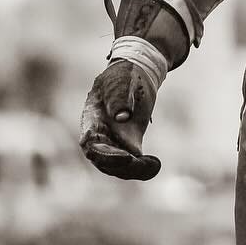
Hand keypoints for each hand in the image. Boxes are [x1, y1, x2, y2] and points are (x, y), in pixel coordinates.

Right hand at [79, 59, 161, 179]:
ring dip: (134, 170)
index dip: (105, 154)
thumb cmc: (124, 75)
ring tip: (153, 165)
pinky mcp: (129, 145)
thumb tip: (122, 117)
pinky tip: (154, 165)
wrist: (136, 74)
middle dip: (121, 166)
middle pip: (103, 161)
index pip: (91, 144)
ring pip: (118, 167)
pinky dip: (142, 168)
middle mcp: (100, 135)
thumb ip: (119, 97)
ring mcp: (113, 142)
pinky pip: (132, 164)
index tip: (126, 156)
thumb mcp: (121, 81)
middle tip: (142, 163)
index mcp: (92, 119)